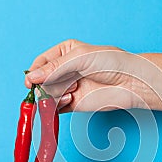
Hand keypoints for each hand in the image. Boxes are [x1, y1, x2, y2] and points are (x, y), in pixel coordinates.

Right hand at [25, 39, 152, 112]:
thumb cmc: (111, 63)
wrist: (130, 83)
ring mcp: (68, 87)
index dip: (34, 72)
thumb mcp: (80, 58)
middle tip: (56, 86)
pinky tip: (71, 98)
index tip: (31, 81)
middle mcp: (64, 71)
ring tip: (71, 91)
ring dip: (54, 95)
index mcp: (64, 53)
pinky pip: (55, 108)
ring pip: (47, 95)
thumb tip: (32, 77)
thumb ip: (54, 68)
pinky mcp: (73, 104)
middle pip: (41, 80)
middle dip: (46, 84)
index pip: (41, 62)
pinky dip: (57, 106)